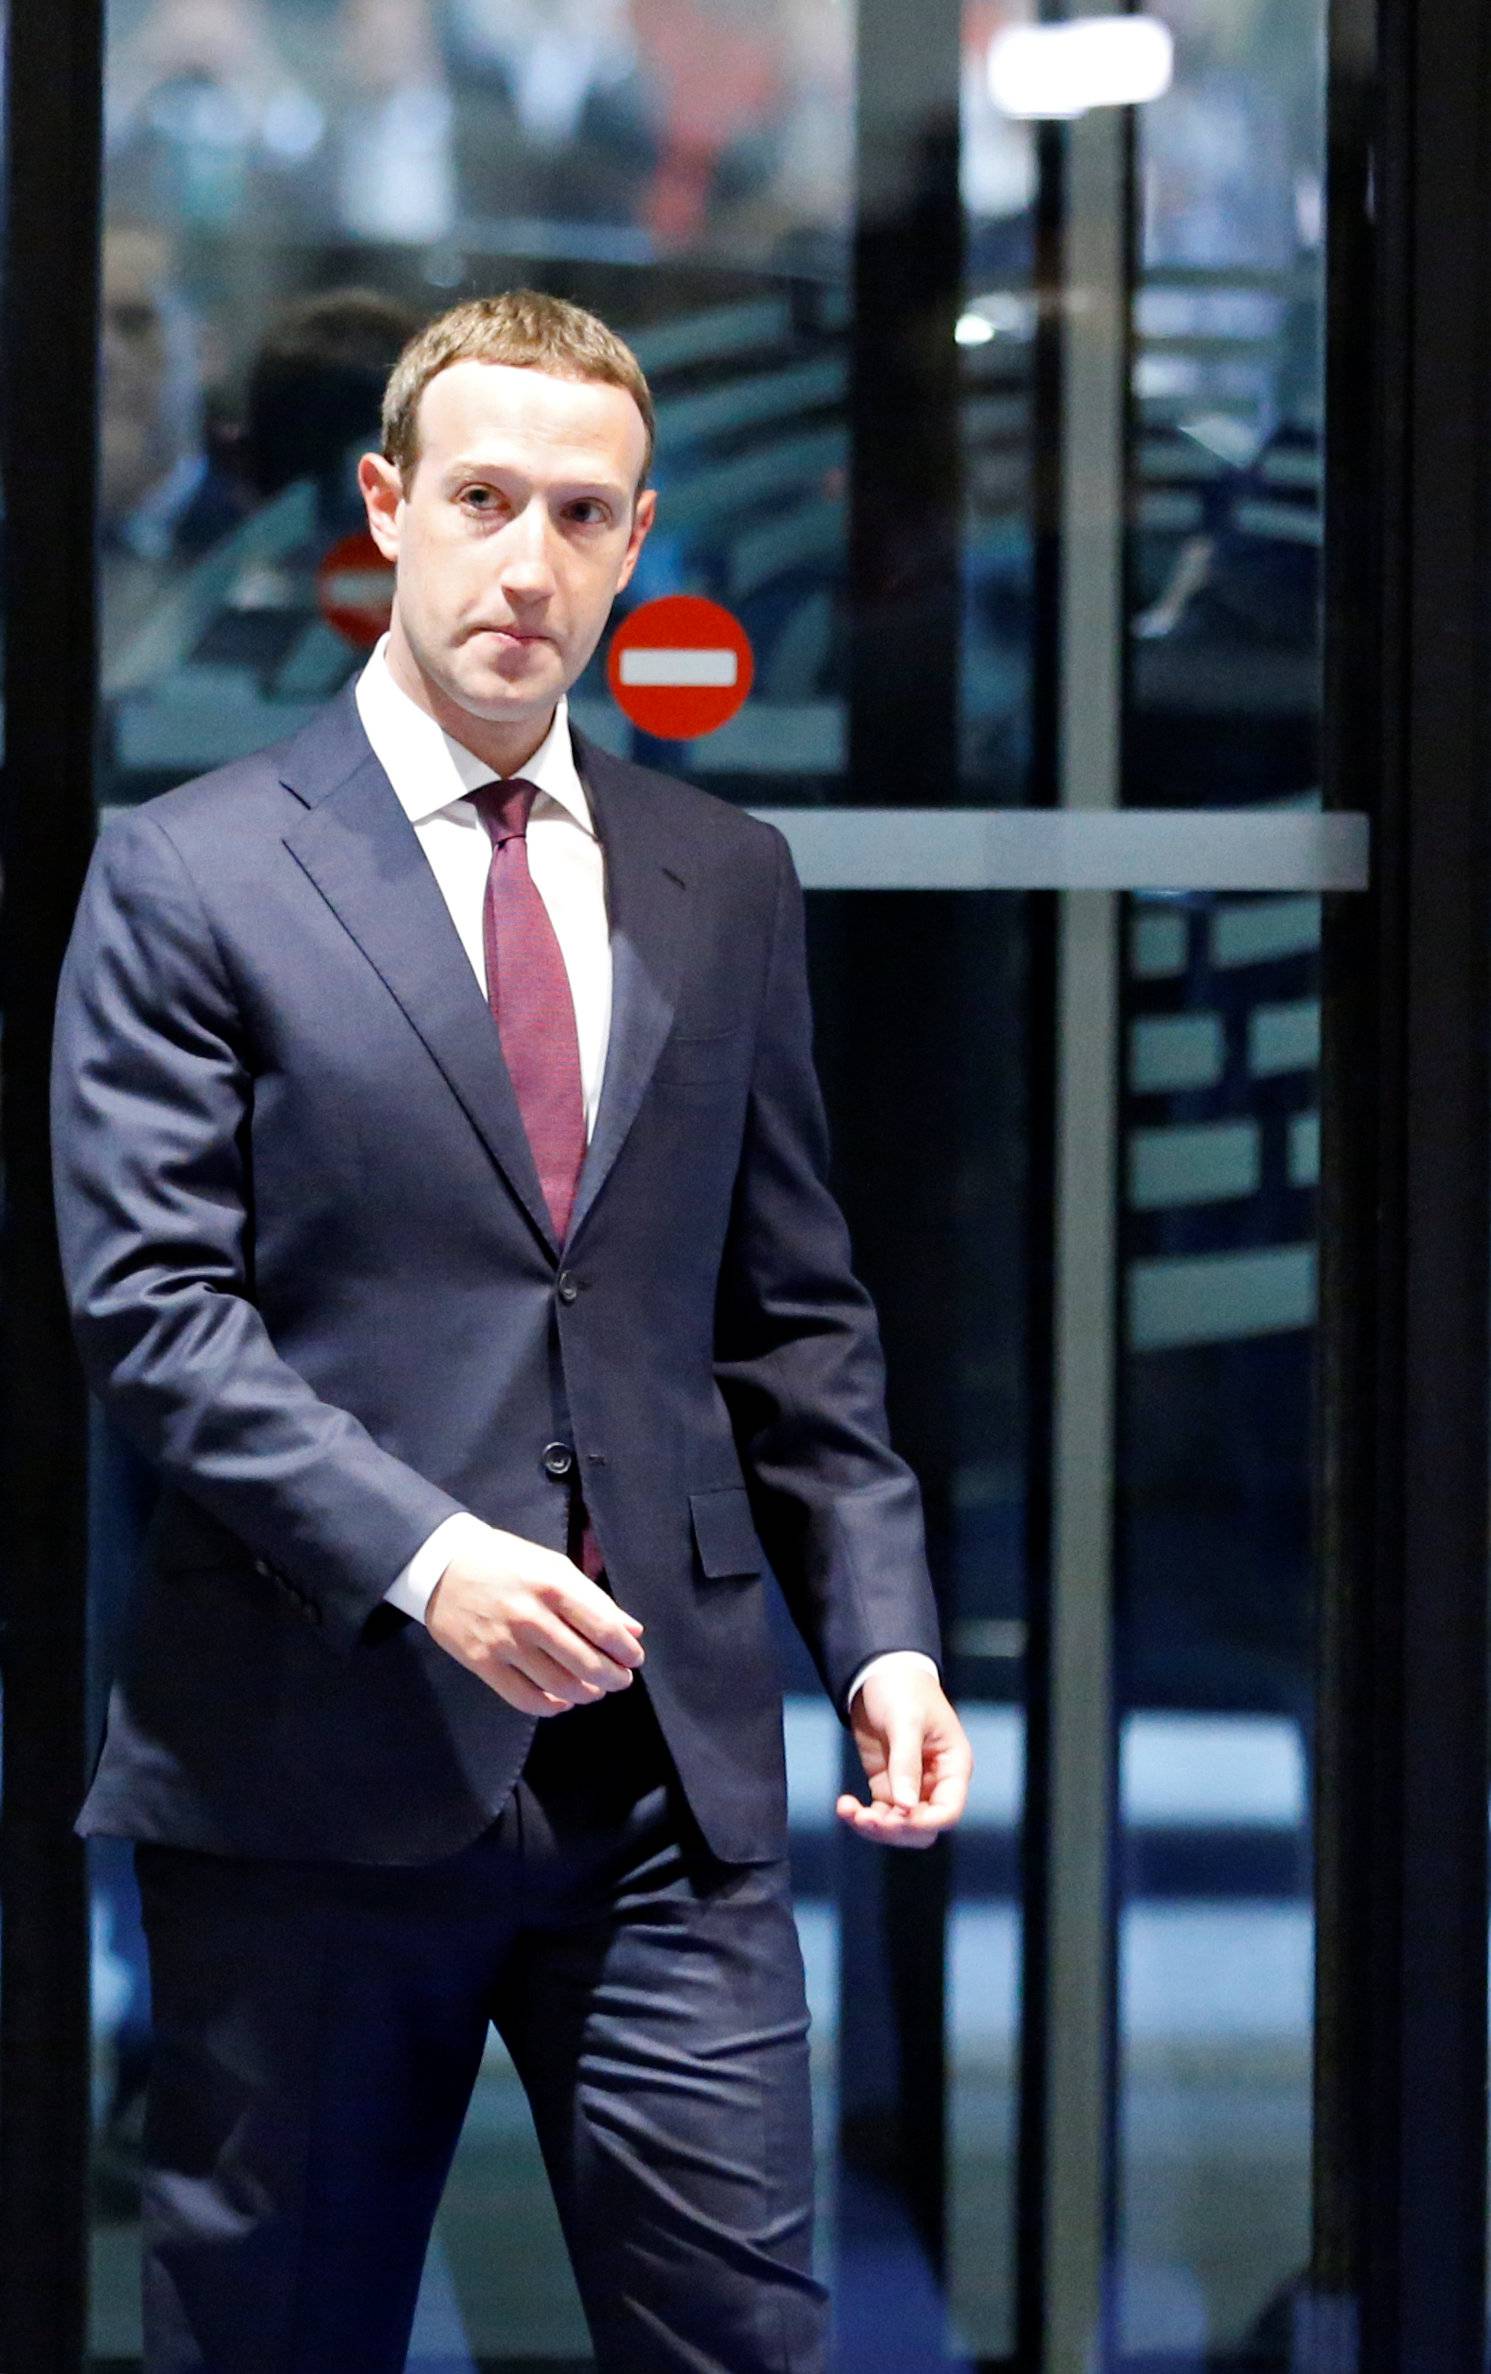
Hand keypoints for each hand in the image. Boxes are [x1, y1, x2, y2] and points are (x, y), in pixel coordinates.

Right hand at [425, 1525, 643, 1716]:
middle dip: (613, 1678)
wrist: (442, 1565)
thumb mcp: (553, 1566)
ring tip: (594, 1690)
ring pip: (559, 1685)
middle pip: (586, 1663)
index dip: (625, 1651)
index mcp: (553, 1585)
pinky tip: (561, 1701)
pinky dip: (550, 1707)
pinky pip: (524, 1698)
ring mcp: (504, 1642)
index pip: (603, 1628)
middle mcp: (530, 1616)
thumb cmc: (505, 1561)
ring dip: (586, 1694)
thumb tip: (632, 1631)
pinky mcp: (482, 1663)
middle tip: (620, 1680)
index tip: (633, 1658)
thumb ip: (594, 1599)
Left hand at [836, 1665, 971, 1846]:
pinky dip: (862, 1817)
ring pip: (900, 1827)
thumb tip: (905, 1806)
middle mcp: (936, 1782)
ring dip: (875, 1827)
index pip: (949, 1811)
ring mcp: (911, 1786)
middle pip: (923, 1827)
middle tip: (867, 1818)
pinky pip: (880, 1814)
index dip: (925, 1822)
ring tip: (849, 1812)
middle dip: (895, 1829)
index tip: (897, 1818)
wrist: (879, 1673)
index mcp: (953, 1766)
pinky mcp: (887, 1784)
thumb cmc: (903, 1689)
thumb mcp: (906, 1721)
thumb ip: (906, 1763)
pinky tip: (845, 1806)